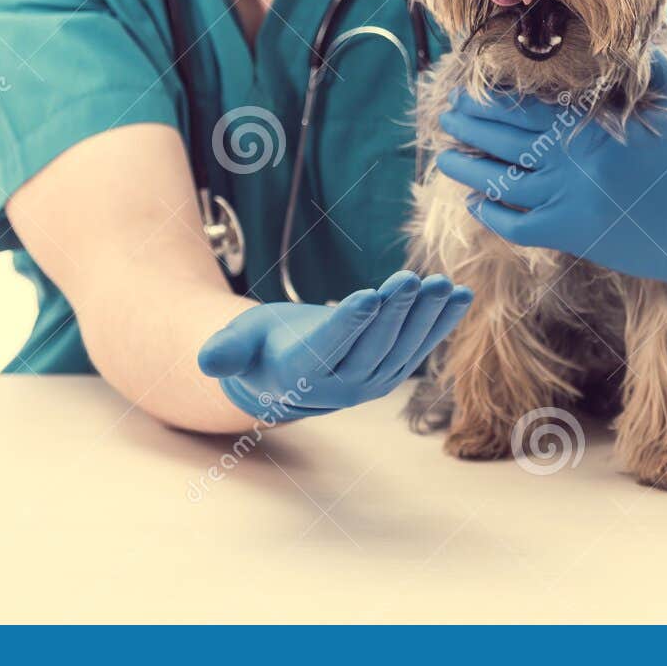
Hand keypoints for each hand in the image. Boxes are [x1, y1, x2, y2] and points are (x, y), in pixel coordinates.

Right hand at [196, 270, 473, 420]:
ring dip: (426, 316)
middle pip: (373, 347)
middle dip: (396, 313)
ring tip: (442, 285)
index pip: (329, 348)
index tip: (371, 293)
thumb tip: (207, 360)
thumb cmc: (254, 349)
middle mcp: (340, 386)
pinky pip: (420, 346)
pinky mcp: (390, 371)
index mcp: (300, 377)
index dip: (351, 322)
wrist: (278, 378)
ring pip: (403, 348)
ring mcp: (370, 381)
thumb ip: (224, 351)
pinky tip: (460, 296)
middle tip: (414, 279)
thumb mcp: (234, 345)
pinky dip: (441, 322)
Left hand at [434, 51, 666, 329]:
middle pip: (503, 140)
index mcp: (594, 128)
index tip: (468, 86)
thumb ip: (649, 65)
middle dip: (469, 125)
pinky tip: (475, 200)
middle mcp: (573, 166)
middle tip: (446, 113)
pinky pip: (518, 226)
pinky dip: (491, 214)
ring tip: (445, 154)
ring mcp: (570, 205)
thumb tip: (625, 32)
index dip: (490, 98)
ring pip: (501, 183)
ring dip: (467, 167)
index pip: (525, 107)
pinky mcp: (574, 238)